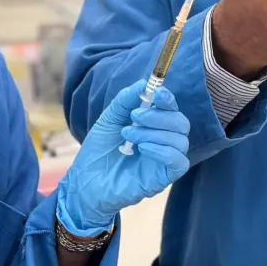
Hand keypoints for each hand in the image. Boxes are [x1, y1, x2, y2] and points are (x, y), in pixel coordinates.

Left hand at [57, 79, 190, 234]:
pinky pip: (179, 162)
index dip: (168, 99)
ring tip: (129, 134)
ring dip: (155, 132)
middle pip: (181, 123)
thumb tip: (143, 83)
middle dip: (159, 116)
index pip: (171, 110)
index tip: (156, 93)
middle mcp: (163, 142)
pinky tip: (143, 148)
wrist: (85, 182)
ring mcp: (164, 161)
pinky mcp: (164, 178)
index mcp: (153, 126)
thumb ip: (125, 101)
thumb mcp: (109, 119)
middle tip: (135, 116)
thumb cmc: (98, 152)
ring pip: (180, 140)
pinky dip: (163, 151)